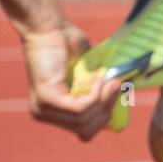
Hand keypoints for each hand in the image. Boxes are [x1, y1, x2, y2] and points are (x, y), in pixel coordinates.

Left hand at [19, 19, 119, 140]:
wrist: (50, 29)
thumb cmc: (68, 46)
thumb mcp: (89, 76)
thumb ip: (97, 94)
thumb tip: (119, 106)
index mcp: (53, 113)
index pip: (85, 132)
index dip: (105, 118)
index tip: (116, 93)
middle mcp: (44, 115)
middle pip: (87, 129)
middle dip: (107, 108)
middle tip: (116, 84)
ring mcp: (42, 109)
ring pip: (85, 120)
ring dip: (103, 99)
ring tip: (106, 79)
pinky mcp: (46, 100)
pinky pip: (79, 109)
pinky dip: (94, 94)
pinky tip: (96, 79)